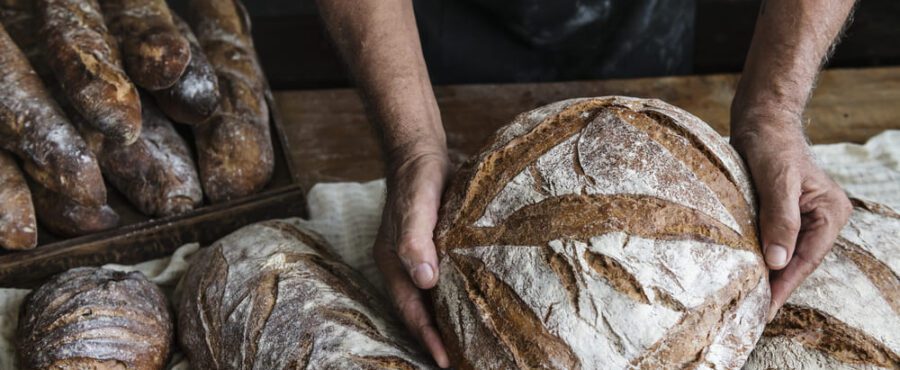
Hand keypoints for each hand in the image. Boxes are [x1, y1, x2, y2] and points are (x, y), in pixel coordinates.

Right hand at [374, 147, 450, 367]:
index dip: (427, 338)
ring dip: (447, 322)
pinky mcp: (436, 249)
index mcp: (393, 264)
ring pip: (431, 301)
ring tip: (470, 345)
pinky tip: (476, 306)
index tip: (446, 362)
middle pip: (418, 312)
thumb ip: (416, 241)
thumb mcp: (416, 206)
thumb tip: (424, 280)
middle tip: (461, 362)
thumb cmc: (417, 179)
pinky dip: (456, 299)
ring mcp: (418, 259)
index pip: (411, 311)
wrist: (422, 152)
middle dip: (436, 339)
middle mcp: (403, 267)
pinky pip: (444, 282)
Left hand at [731, 116, 851, 321]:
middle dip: (776, 285)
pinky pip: (775, 241)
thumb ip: (780, 219)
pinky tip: (746, 271)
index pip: (807, 258)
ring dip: (768, 274)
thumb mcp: (776, 180)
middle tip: (750, 312)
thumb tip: (778, 262)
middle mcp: (823, 217)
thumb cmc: (771, 143)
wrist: (761, 119)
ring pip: (785, 254)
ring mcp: (805, 217)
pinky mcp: (784, 213)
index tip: (765, 309)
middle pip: (798, 261)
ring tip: (746, 300)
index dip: (785, 285)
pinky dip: (761, 256)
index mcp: (830, 212)